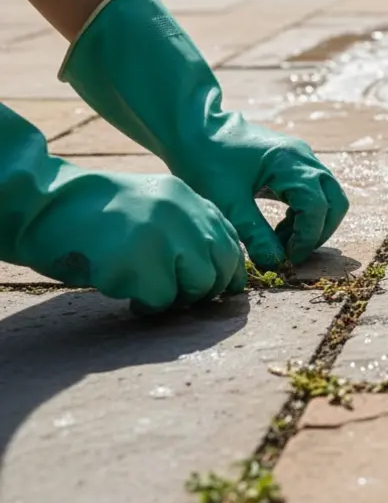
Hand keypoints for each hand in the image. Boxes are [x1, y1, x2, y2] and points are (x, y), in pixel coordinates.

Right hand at [0, 105, 245, 313]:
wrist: (43, 205)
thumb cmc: (94, 213)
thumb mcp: (150, 206)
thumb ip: (185, 227)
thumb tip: (215, 272)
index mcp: (188, 198)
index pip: (229, 240)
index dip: (227, 269)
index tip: (218, 286)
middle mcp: (182, 214)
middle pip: (221, 265)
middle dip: (205, 288)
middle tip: (178, 296)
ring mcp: (162, 236)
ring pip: (197, 284)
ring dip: (175, 298)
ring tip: (146, 293)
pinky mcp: (138, 263)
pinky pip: (161, 299)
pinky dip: (146, 304)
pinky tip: (124, 292)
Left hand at [179, 116, 349, 268]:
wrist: (195, 129)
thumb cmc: (206, 162)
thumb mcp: (227, 203)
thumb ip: (255, 234)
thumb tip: (276, 262)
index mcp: (289, 163)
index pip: (317, 207)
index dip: (307, 237)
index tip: (288, 258)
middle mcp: (303, 158)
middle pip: (335, 201)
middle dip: (319, 232)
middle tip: (293, 252)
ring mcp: (302, 157)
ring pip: (329, 196)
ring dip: (313, 223)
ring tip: (283, 240)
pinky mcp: (295, 161)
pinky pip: (316, 191)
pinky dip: (306, 212)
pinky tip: (281, 225)